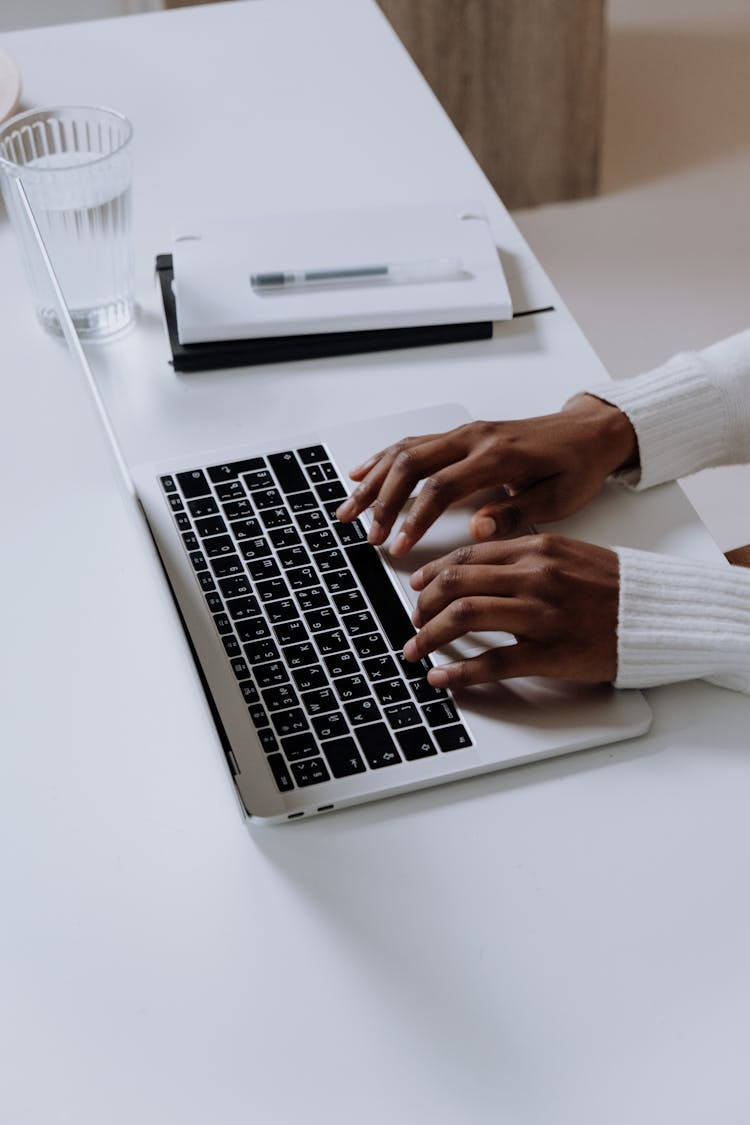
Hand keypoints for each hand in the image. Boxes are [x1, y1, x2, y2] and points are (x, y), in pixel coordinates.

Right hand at [335, 395, 637, 555]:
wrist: (589, 433)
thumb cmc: (576, 468)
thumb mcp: (558, 500)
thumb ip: (516, 514)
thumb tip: (478, 529)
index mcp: (498, 456)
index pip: (441, 487)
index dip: (415, 518)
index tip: (399, 547)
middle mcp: (475, 438)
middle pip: (412, 464)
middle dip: (383, 502)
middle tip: (368, 535)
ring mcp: (466, 433)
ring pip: (406, 451)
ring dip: (374, 481)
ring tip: (349, 509)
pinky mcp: (462, 434)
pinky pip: (414, 442)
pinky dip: (384, 458)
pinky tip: (363, 474)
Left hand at [404, 534, 619, 685]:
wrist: (657, 615)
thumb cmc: (613, 589)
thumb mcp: (566, 555)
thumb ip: (523, 557)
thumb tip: (478, 569)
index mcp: (536, 549)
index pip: (467, 556)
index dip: (432, 574)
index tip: (417, 587)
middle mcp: (534, 576)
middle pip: (456, 584)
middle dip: (424, 606)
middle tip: (414, 622)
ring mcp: (541, 615)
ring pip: (465, 617)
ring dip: (431, 635)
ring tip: (417, 649)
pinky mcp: (551, 653)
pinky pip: (493, 662)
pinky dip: (460, 672)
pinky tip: (442, 678)